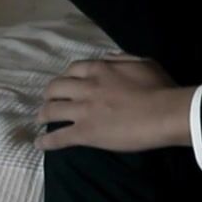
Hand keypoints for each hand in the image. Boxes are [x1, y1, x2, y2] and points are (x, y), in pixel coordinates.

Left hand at [35, 54, 195, 152]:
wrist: (163, 114)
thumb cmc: (159, 87)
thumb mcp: (143, 62)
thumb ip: (122, 58)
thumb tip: (109, 58)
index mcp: (100, 69)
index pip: (73, 69)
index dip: (66, 77)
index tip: (66, 83)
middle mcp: (86, 87)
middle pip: (56, 87)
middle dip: (50, 93)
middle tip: (50, 100)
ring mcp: (83, 110)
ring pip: (52, 110)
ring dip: (43, 114)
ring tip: (40, 119)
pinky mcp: (85, 133)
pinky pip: (59, 137)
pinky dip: (46, 141)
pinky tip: (39, 144)